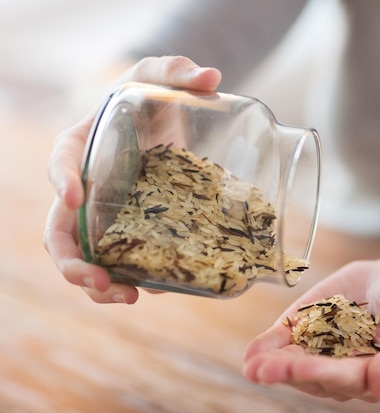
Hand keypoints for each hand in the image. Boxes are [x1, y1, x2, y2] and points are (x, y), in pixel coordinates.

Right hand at [43, 56, 221, 303]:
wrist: (163, 119)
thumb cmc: (152, 96)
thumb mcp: (161, 76)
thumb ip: (180, 71)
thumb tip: (213, 76)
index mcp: (83, 144)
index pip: (62, 160)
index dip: (61, 180)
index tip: (74, 197)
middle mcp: (86, 186)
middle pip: (60, 230)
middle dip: (72, 260)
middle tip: (97, 279)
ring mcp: (106, 214)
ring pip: (87, 257)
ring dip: (98, 285)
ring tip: (128, 298)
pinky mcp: (131, 230)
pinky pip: (122, 260)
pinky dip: (132, 279)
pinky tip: (156, 288)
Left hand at [242, 259, 379, 401]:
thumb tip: (379, 385)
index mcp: (372, 374)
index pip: (344, 379)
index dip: (322, 374)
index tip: (302, 368)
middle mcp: (342, 369)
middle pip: (313, 376)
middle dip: (289, 372)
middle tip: (264, 370)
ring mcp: (321, 351)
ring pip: (294, 363)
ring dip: (272, 365)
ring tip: (253, 366)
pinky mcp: (306, 330)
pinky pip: (284, 342)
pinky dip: (267, 347)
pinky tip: (252, 353)